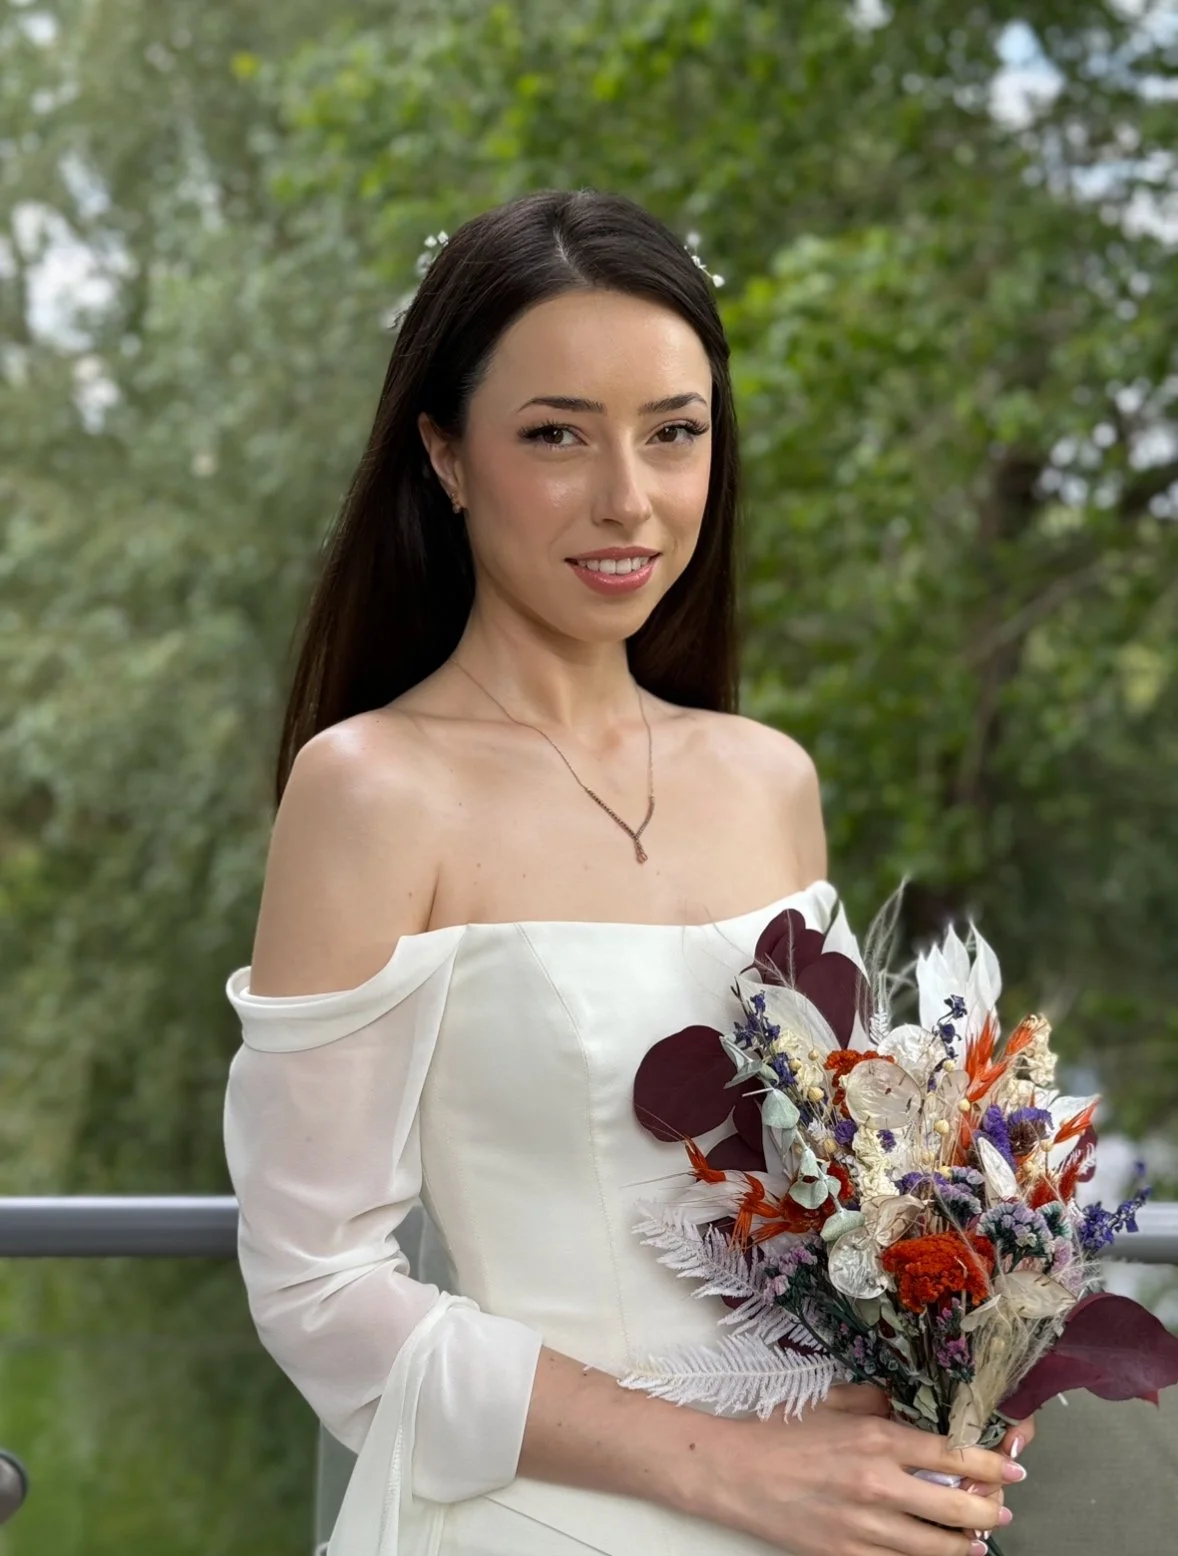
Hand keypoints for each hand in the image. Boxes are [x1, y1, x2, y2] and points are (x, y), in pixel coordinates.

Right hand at [690, 1408, 1026, 1555]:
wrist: (736, 1472)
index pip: (953, 1453)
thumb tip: (910, 1403)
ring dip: (967, 1544)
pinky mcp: (848, 1555)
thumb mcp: (831, 1401)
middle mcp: (879, 1483)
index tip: (1013, 1468)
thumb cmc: (780, 1432)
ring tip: (979, 1540)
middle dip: (989, 1509)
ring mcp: (866, 1526)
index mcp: (877, 1438)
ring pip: (938, 1546)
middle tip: (1001, 1508)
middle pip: (957, 1506)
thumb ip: (876, 1401)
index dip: (991, 1464)